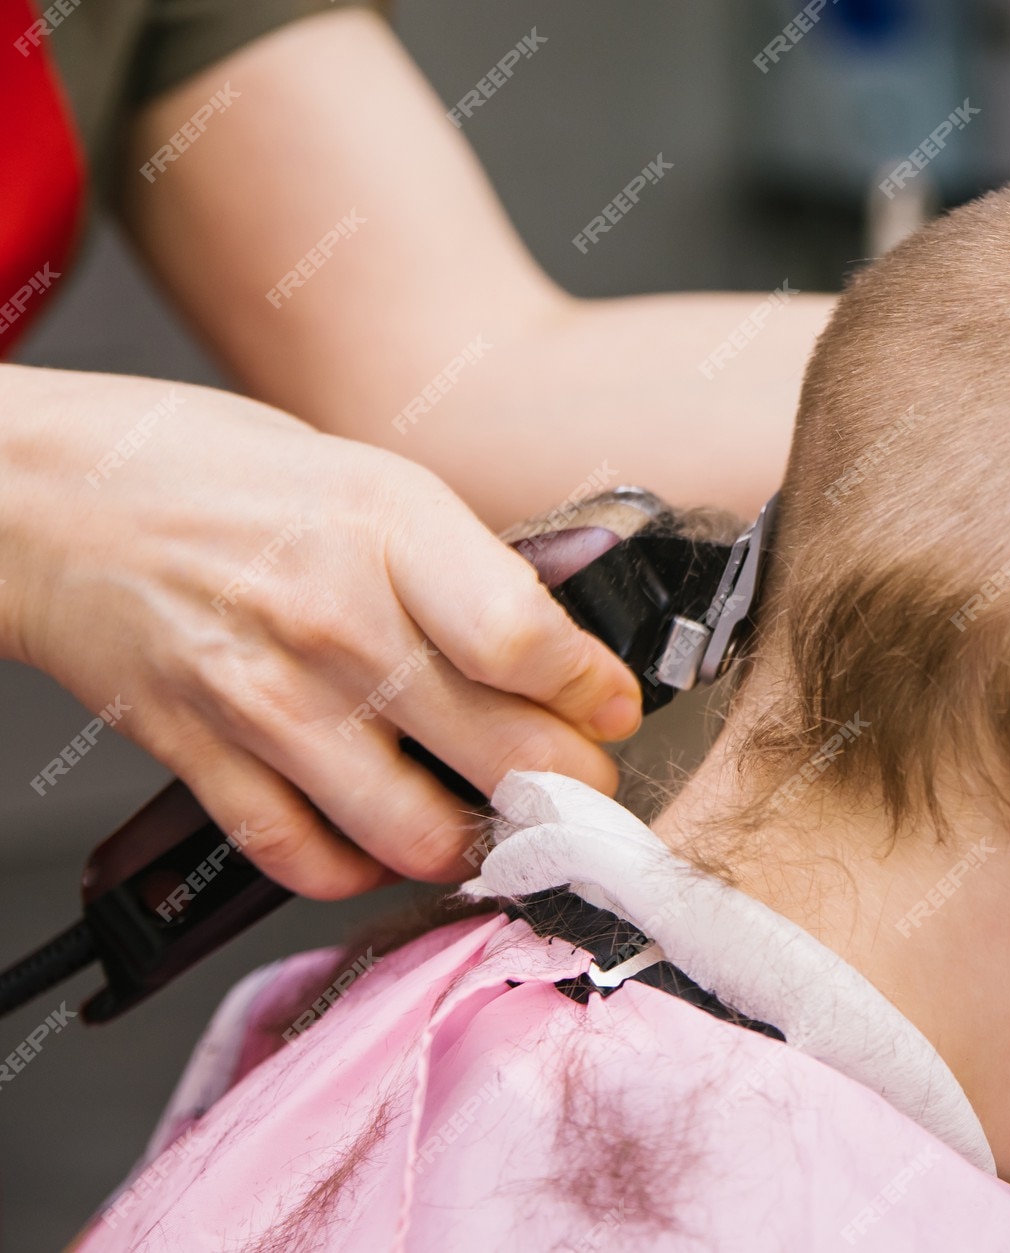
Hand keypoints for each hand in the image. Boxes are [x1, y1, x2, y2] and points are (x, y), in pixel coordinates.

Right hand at [0, 366, 640, 897]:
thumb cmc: (219, 480)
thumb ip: (462, 569)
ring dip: (473, 843)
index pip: (529, 645)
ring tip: (492, 820)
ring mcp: (265, 699)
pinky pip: (308, 860)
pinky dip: (362, 868)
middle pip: (500, 752)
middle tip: (580, 785)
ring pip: (416, 832)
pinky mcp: (202, 757)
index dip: (595, 696)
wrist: (47, 498)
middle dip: (570, 789)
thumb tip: (558, 653)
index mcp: (390, 527)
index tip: (613, 710)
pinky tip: (386, 838)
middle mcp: (334, 620)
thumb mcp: (371, 480)